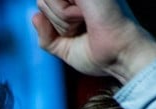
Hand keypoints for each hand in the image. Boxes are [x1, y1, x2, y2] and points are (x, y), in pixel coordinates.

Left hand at [30, 0, 155, 83]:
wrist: (121, 56)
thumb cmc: (102, 54)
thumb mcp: (65, 48)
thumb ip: (46, 35)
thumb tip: (35, 16)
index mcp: (78, 4)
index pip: (46, 5)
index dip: (53, 22)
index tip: (77, 32)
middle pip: (42, 1)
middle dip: (56, 23)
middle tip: (82, 28)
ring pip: (45, 1)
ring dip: (61, 21)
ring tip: (85, 24)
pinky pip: (53, 1)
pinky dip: (64, 16)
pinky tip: (85, 19)